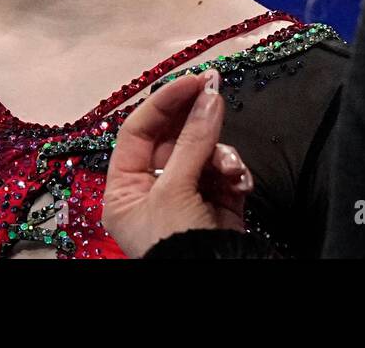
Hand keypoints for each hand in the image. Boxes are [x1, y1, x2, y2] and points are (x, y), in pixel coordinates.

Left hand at [102, 68, 254, 257]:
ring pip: (205, 152)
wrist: (213, 283)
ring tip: (230, 169)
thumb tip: (211, 93)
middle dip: (198, 122)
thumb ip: (194, 139)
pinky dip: (234, 173)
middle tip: (216, 93)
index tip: (193, 81)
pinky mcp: (216, 203)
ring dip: (221, 155)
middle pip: (174, 137)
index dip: (164, 102)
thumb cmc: (175, 242)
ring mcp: (186, 195)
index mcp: (125, 188)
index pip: (139, 131)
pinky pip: (225, 173)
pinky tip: (240, 183)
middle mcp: (152, 190)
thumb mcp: (177, 190)